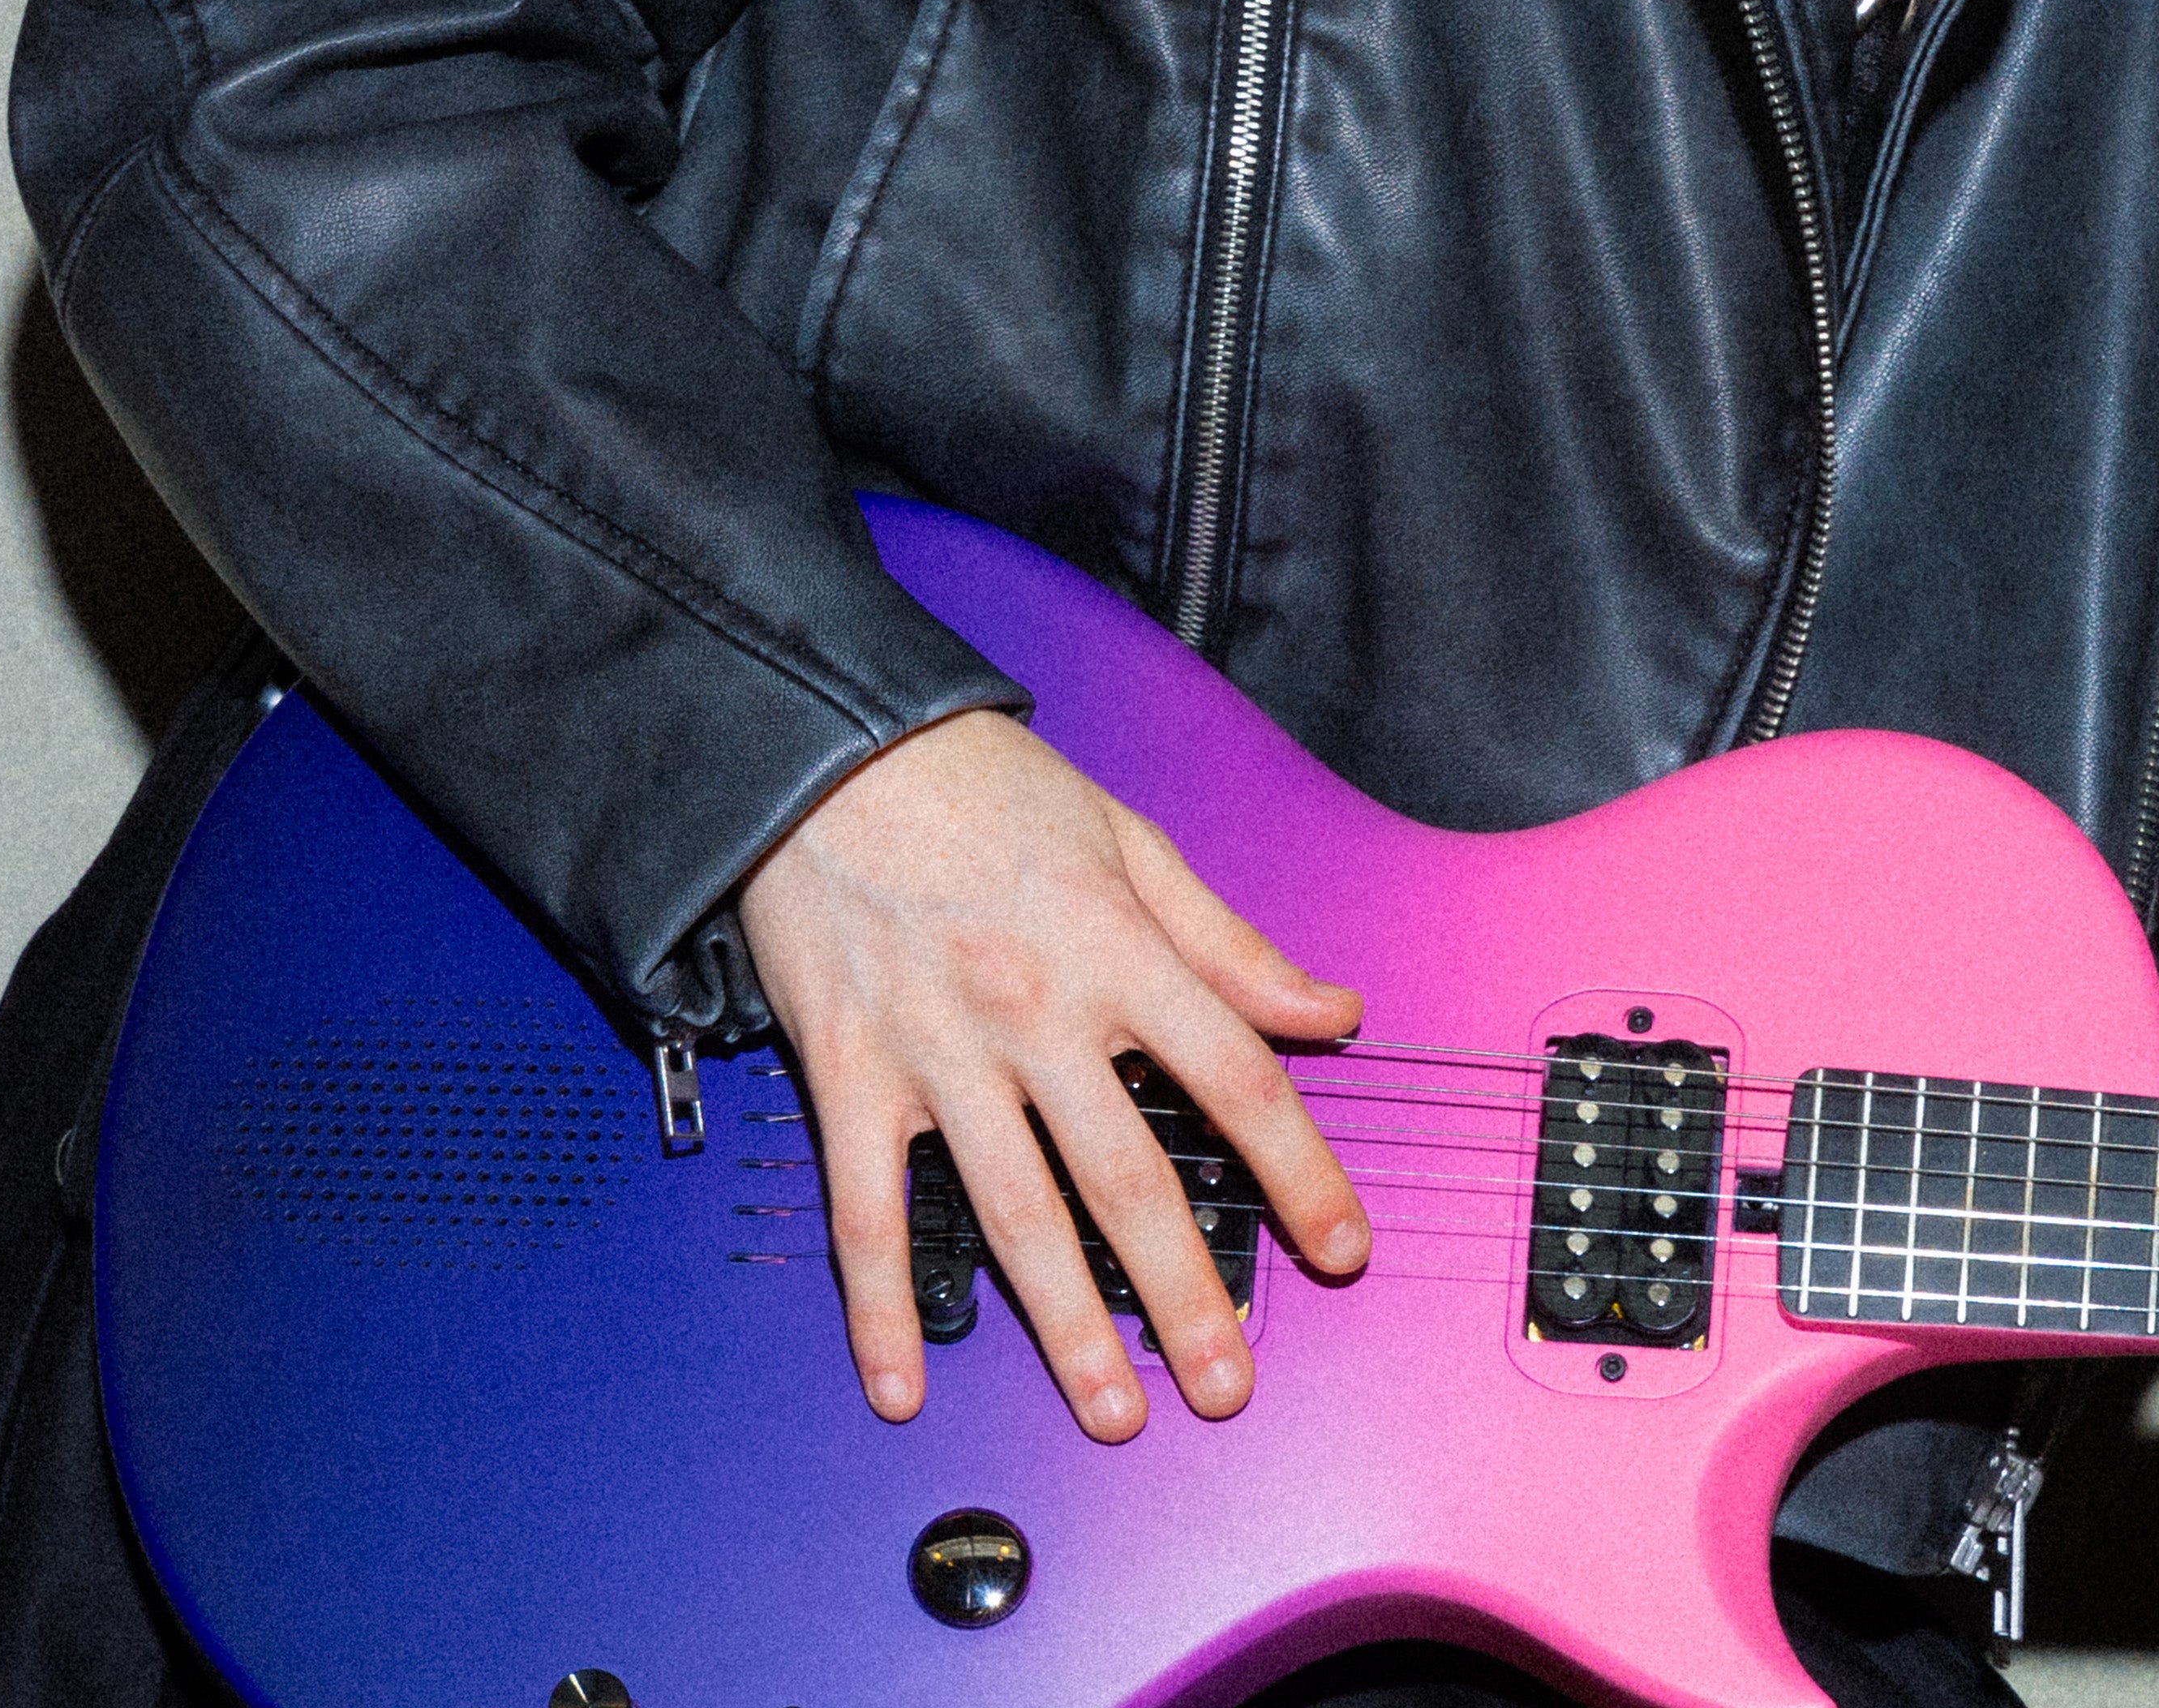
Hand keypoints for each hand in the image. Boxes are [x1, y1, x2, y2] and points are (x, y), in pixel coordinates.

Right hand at [736, 708, 1367, 1439]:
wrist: (819, 746)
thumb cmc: (979, 786)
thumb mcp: (1131, 842)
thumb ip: (1230, 944)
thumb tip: (1330, 1010)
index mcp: (1117, 952)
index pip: (1235, 1081)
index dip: (1299, 1172)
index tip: (1338, 1249)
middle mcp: (1035, 1012)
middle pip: (1130, 1177)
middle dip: (1185, 1293)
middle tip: (1227, 1381)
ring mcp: (936, 1052)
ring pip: (1013, 1216)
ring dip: (1065, 1326)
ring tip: (1112, 1413)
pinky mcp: (847, 1074)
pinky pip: (866, 1211)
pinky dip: (880, 1307)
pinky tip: (903, 1385)